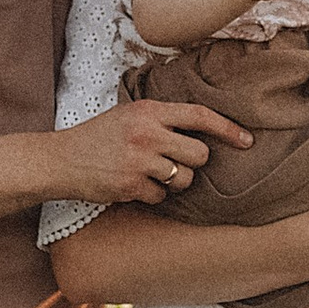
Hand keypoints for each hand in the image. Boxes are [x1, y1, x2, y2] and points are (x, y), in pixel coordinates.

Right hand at [54, 96, 249, 207]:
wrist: (60, 159)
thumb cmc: (98, 137)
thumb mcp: (129, 114)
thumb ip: (161, 119)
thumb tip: (203, 131)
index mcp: (149, 111)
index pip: (200, 116)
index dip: (228, 129)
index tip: (248, 141)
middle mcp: (146, 133)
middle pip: (199, 154)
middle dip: (192, 162)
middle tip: (171, 161)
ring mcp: (139, 160)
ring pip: (184, 179)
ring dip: (173, 182)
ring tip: (149, 173)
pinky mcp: (130, 185)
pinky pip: (162, 197)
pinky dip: (152, 196)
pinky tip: (133, 186)